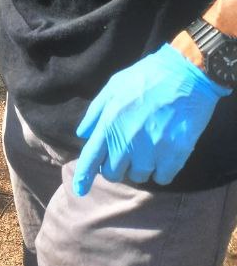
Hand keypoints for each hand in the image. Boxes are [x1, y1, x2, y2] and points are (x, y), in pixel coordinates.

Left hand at [73, 43, 228, 194]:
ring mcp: (152, 150)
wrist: (185, 76)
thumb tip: (83, 134)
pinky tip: (163, 154)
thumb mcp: (113, 86)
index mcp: (110, 123)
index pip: (91, 158)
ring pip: (138, 177)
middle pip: (114, 173)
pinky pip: (162, 178)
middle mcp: (128, 141)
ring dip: (139, 168)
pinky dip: (161, 171)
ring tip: (147, 147)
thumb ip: (95, 112)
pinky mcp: (174, 156)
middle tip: (125, 152)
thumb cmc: (146, 77)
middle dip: (116, 167)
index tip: (80, 190)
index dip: (84, 177)